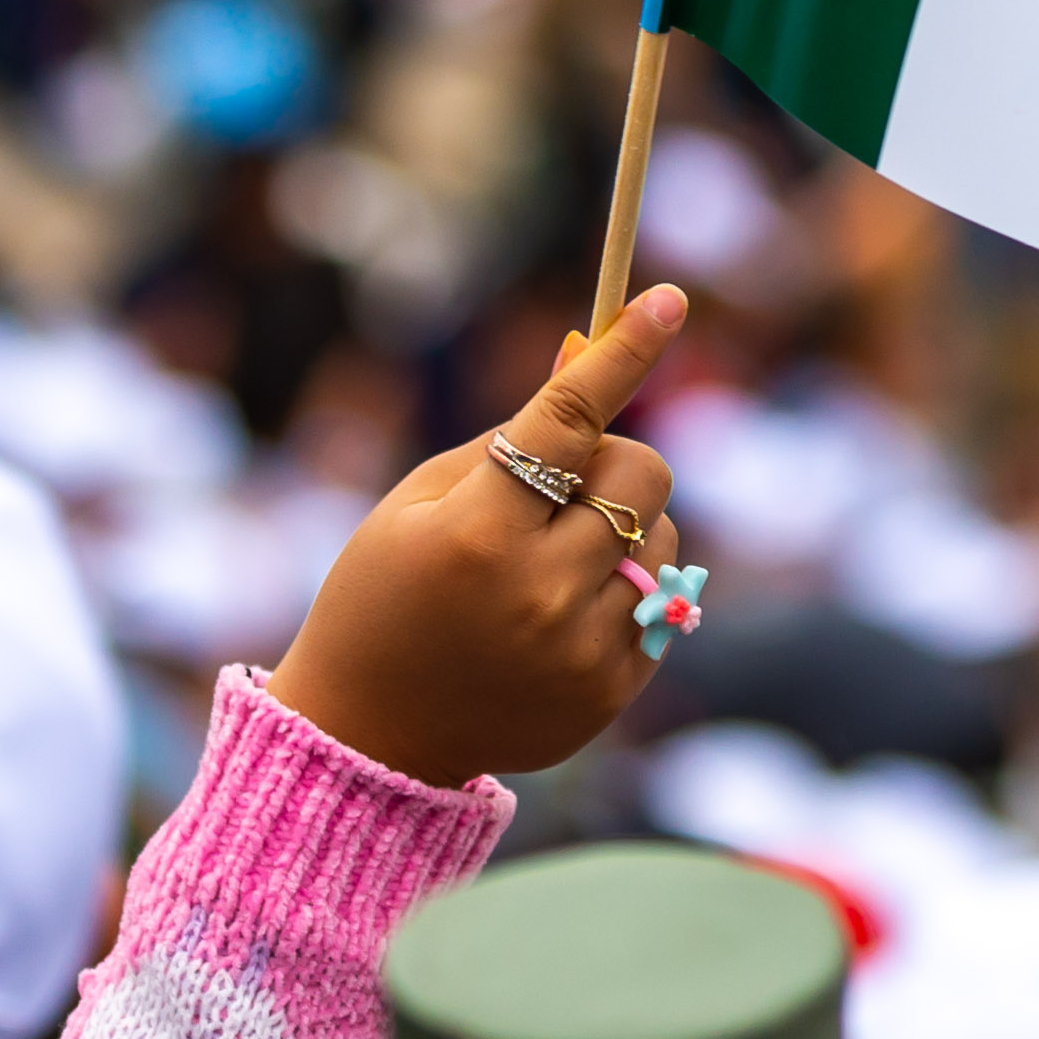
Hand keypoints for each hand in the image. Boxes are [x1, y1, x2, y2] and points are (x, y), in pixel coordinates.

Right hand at [265, 286, 690, 787]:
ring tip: (552, 562)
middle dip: (613, 461)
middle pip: (643, 472)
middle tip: (563, 486)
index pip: (572, 418)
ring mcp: (580, 650)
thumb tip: (587, 355)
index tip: (668, 301)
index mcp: (477, 533)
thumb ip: (511, 435)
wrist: (370, 737)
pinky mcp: (609, 693)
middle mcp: (538, 592)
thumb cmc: (382, 593)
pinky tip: (559, 617)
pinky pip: (661, 603)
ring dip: (622, 529)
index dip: (624, 352)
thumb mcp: (419, 501)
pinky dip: (622, 591)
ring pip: (662, 537)